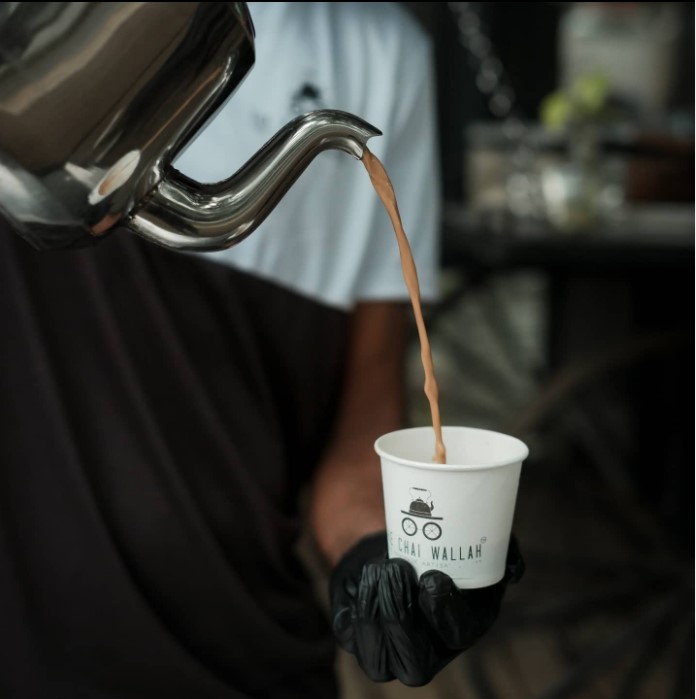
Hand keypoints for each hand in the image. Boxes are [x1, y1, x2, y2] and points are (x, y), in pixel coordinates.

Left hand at [329, 531, 523, 686]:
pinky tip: (365, 577)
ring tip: (379, 568)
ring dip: (375, 611)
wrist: (393, 542)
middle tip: (397, 568)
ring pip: (378, 657)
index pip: (458, 635)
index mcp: (462, 628)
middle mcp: (427, 650)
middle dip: (402, 615)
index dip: (445, 613)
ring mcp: (389, 650)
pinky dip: (355, 607)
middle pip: (414, 661)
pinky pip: (351, 636)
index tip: (433, 577)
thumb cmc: (438, 545)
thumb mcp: (474, 541)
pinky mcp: (357, 636)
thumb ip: (501, 548)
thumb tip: (514, 567)